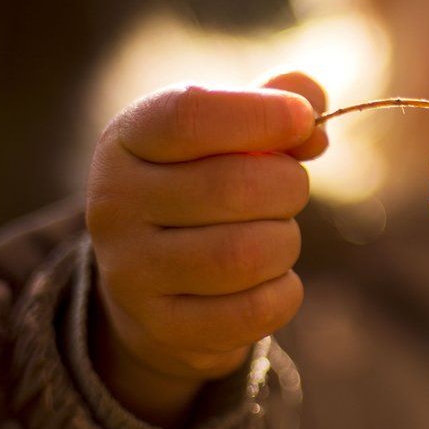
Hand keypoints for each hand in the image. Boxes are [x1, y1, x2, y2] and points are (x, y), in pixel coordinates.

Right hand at [85, 71, 326, 426]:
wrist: (155, 280)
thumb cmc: (207, 182)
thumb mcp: (227, 131)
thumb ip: (275, 101)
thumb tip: (313, 119)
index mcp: (128, 139)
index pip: (189, 116)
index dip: (260, 114)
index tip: (302, 118)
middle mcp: (115, 203)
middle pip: (235, 187)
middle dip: (289, 185)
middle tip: (289, 188)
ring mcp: (132, 272)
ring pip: (247, 254)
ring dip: (285, 241)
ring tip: (274, 234)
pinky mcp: (163, 327)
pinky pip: (255, 310)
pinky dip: (284, 291)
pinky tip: (269, 279)